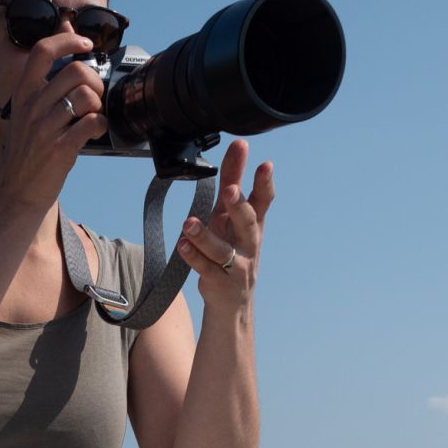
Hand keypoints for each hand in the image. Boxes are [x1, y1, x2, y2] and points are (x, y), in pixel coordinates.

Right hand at [0, 32, 107, 221]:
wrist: (16, 194)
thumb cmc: (26, 155)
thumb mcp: (24, 116)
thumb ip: (42, 91)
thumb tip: (73, 66)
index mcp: (22, 94)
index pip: (42, 51)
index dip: (67, 39)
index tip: (85, 43)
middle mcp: (32, 107)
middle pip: (75, 71)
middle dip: (94, 80)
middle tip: (94, 96)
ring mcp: (45, 128)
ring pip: (86, 96)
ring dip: (98, 104)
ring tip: (92, 116)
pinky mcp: (59, 149)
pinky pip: (91, 123)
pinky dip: (100, 125)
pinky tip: (94, 131)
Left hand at [177, 138, 272, 313]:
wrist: (232, 302)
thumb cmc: (232, 249)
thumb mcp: (230, 217)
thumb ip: (233, 181)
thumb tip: (238, 145)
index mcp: (253, 225)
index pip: (263, 202)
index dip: (265, 184)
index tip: (265, 164)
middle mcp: (248, 244)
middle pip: (247, 224)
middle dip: (239, 207)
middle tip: (229, 190)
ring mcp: (236, 266)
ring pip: (221, 250)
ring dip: (205, 236)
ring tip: (188, 224)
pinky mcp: (219, 283)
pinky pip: (205, 269)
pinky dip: (193, 257)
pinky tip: (182, 245)